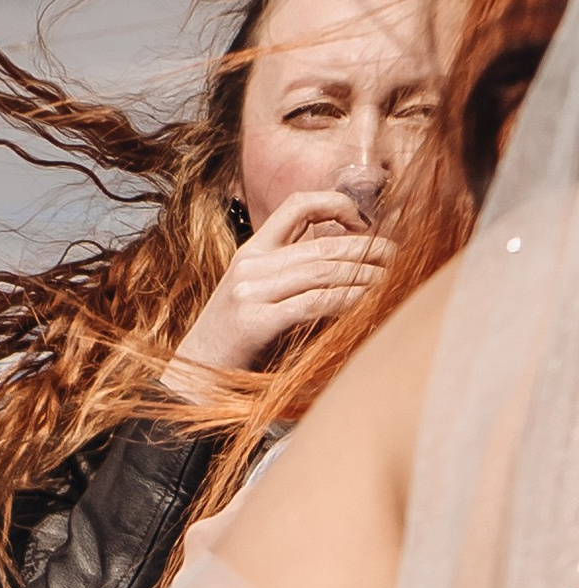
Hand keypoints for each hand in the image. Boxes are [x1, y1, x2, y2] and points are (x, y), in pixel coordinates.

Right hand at [167, 190, 388, 380]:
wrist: (189, 383)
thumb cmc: (231, 348)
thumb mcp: (256, 301)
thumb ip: (289, 278)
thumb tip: (342, 267)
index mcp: (249, 254)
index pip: (297, 206)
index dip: (336, 204)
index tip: (363, 223)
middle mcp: (250, 266)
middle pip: (322, 244)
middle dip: (368, 248)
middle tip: (398, 256)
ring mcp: (250, 292)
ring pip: (323, 271)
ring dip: (364, 276)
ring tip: (391, 281)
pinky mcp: (255, 321)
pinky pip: (314, 302)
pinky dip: (347, 301)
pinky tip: (367, 304)